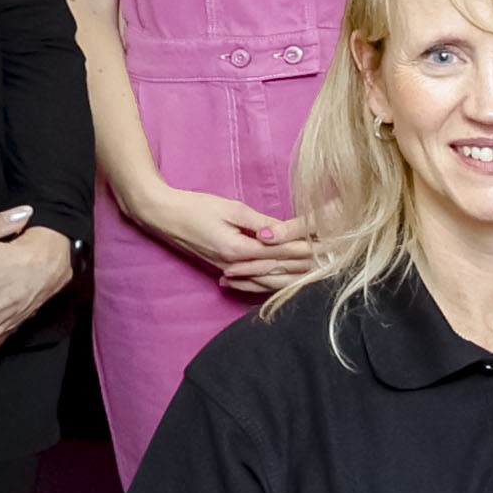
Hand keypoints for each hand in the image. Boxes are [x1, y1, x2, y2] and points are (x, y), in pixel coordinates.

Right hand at [131, 182, 309, 290]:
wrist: (163, 216)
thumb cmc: (196, 207)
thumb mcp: (231, 208)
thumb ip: (260, 222)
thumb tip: (285, 230)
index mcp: (238, 249)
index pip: (279, 253)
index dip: (303, 250)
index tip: (325, 247)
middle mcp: (234, 265)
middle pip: (276, 271)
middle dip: (303, 267)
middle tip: (328, 263)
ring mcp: (228, 270)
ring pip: (266, 282)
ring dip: (291, 279)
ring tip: (314, 276)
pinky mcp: (222, 269)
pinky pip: (252, 283)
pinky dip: (270, 285)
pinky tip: (284, 286)